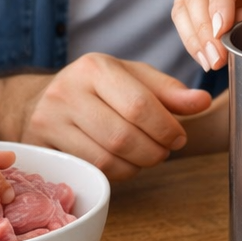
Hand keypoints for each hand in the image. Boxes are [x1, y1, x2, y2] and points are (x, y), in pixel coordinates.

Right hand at [21, 54, 211, 179]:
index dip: (165, 128)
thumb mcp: (133, 79)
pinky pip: (90, 170)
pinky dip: (116, 173)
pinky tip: (123, 163)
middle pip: (123, 136)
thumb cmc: (96, 89)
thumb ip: (168, 91)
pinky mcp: (42, 146)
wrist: (40, 99)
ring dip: (137, 165)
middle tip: (164, 151)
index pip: (138, 105)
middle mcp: (67, 90)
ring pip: (106, 159)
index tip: (179, 137)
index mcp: (94, 67)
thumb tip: (201, 101)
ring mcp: (50, 120)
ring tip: (145, 157)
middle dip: (153, 151)